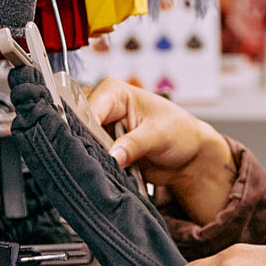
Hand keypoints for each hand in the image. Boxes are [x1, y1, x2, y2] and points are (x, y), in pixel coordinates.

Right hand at [84, 77, 237, 221]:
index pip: (87, 109)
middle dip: (85, 145)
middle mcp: (102, 106)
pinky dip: (94, 165)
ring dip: (90, 157)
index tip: (91, 150)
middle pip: (77, 125)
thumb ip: (134, 145)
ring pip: (79, 142)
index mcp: (113, 92)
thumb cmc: (180, 133)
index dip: (86, 130)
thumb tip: (112, 156)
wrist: (188, 156)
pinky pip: (87, 156)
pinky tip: (102, 173)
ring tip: (102, 169)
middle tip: (97, 163)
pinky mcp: (100, 146)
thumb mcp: (159, 135)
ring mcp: (100, 128)